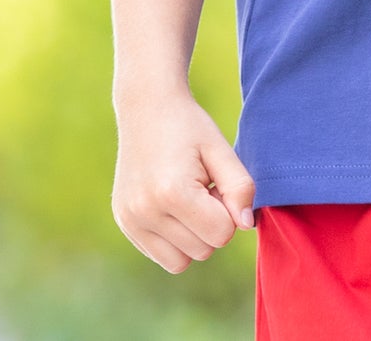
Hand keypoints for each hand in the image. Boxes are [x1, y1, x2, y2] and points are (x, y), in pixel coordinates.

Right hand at [112, 90, 257, 273]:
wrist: (147, 108)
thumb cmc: (190, 127)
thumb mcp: (221, 150)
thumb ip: (240, 188)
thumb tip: (246, 225)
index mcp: (172, 193)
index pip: (222, 234)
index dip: (228, 210)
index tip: (216, 184)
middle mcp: (145, 213)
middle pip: (203, 251)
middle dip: (211, 224)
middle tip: (203, 188)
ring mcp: (131, 221)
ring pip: (182, 261)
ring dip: (193, 236)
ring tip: (188, 199)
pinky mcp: (124, 224)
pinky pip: (161, 256)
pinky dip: (174, 239)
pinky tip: (172, 205)